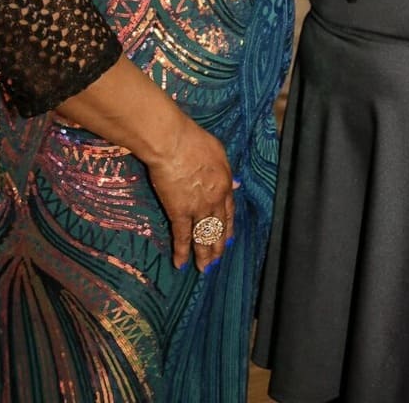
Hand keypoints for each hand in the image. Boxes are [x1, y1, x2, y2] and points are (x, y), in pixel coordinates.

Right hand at [146, 113, 236, 271]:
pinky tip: (181, 264)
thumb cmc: (194, 140)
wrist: (173, 143)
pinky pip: (182, 236)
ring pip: (204, 236)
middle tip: (217, 259)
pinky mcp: (179, 212)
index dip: (228, 226)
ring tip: (204, 268)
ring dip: (204, 254)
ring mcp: (198, 208)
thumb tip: (235, 183)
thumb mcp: (217, 151)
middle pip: (218, 227)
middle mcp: (215, 200)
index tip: (228, 237)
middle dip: (218, 245)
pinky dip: (182, 252)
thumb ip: (225, 170)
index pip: (229, 210)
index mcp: (224, 183)